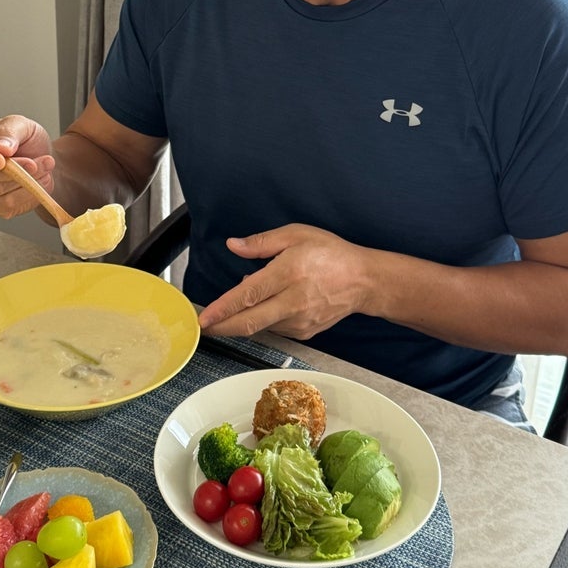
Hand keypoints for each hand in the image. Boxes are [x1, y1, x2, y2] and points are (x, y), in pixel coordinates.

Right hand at [0, 116, 55, 218]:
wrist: (36, 158)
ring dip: (23, 184)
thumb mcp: (19, 123)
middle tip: (35, 164)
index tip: (2, 160)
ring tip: (43, 170)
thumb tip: (1, 147)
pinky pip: (5, 208)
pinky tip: (37, 184)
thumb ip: (9, 132)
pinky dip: (26, 197)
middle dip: (10, 173)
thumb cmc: (21, 138)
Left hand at [198, 224, 368, 340]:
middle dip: (222, 327)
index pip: (248, 295)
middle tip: (204, 327)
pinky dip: (264, 320)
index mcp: (288, 273)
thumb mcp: (296, 234)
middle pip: (249, 322)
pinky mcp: (305, 332)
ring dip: (243, 320)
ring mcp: (299, 321)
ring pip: (261, 327)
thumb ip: (262, 242)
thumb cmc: (331, 254)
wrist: (363, 281)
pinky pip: (276, 329)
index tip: (205, 317)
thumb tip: (234, 245)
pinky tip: (267, 306)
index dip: (223, 308)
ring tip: (241, 304)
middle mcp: (292, 301)